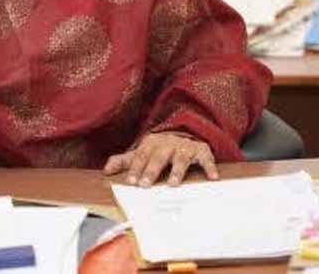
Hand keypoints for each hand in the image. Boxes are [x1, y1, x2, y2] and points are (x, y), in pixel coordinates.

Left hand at [103, 131, 218, 186]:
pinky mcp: (201, 150)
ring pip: (181, 157)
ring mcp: (185, 146)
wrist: (185, 132)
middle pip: (159, 156)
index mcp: (151, 143)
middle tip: (145, 185)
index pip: (141, 155)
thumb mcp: (141, 152)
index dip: (136, 168)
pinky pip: (206, 158)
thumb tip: (106, 170)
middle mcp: (168, 144)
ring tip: (173, 184)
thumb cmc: (159, 149)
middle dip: (152, 170)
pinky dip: (209, 166)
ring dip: (177, 170)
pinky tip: (212, 177)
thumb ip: (125, 161)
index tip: (131, 182)